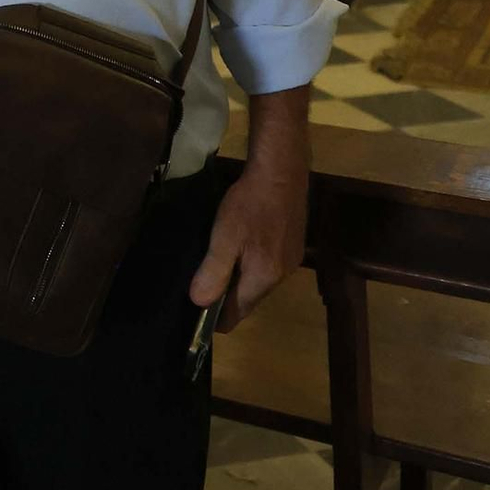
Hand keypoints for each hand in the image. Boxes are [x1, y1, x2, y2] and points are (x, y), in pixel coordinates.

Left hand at [189, 156, 307, 329]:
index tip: (197, 314)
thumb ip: (214, 271)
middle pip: (249, 300)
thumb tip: (199, 303)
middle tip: (201, 286)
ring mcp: (290, 261)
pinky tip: (240, 249)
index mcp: (263, 278)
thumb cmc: (249, 204)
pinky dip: (251, 267)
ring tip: (215, 269)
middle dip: (227, 299)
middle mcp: (281, 276)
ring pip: (258, 283)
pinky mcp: (292, 246)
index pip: (238, 313)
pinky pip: (267, 267)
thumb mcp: (224, 236)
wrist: (281, 171)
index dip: (217, 318)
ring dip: (239, 281)